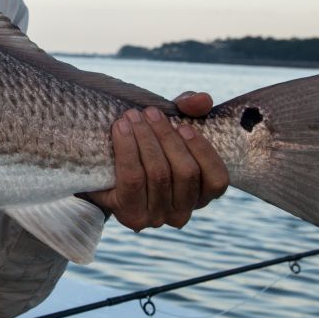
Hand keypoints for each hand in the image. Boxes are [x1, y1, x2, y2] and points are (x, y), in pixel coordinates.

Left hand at [84, 91, 228, 231]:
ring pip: (159, 174)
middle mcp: (183, 213)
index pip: (217, 180)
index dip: (203, 151)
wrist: (101, 170)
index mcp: (201, 195)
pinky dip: (127, 149)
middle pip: (185, 172)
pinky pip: (132, 178)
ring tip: (132, 116)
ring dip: (145, 139)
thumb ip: (191, 109)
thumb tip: (202, 99)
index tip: (183, 125)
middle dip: (166, 137)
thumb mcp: (171, 126)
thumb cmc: (146, 146)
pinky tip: (121, 128)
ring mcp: (158, 218)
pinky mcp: (132, 215)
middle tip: (150, 112)